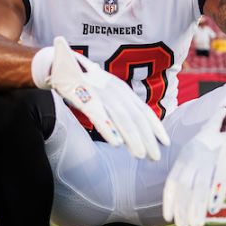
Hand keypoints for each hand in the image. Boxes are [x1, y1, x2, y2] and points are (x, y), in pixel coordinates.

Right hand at [36, 37, 169, 159]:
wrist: (60, 67)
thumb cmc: (85, 84)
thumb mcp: (107, 92)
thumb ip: (119, 107)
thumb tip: (132, 130)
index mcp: (122, 89)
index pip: (144, 110)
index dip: (156, 127)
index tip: (165, 142)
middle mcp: (116, 90)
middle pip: (136, 117)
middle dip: (147, 138)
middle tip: (155, 158)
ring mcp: (101, 93)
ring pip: (121, 118)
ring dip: (132, 138)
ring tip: (140, 155)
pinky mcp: (86, 98)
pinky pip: (99, 116)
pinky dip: (109, 130)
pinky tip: (117, 144)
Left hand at [162, 91, 225, 225]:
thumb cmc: (217, 138)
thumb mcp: (198, 149)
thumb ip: (191, 168)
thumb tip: (186, 192)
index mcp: (186, 155)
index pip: (173, 181)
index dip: (170, 200)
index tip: (168, 216)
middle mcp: (194, 157)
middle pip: (185, 187)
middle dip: (182, 209)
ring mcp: (210, 158)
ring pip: (200, 187)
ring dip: (196, 208)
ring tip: (196, 225)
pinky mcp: (225, 159)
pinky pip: (218, 181)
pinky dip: (214, 197)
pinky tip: (212, 210)